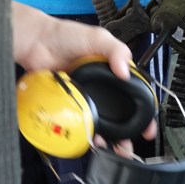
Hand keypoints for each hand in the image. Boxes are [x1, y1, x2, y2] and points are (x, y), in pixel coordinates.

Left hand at [12, 2, 156, 156]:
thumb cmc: (67, 35)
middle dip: (126, 134)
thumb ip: (116, 51)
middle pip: (119, 115)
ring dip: (107, 137)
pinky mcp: (69, 104)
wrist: (36, 42)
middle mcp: (102, 88)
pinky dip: (85, 132)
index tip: (148, 128)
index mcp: (114, 72)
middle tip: (128, 147)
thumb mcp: (99, 38)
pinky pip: (80, 121)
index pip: (135, 96)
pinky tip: (90, 138)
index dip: (144, 113)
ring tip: (110, 148)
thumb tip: (125, 73)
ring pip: (101, 122)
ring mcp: (86, 97)